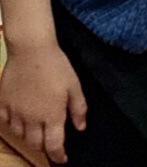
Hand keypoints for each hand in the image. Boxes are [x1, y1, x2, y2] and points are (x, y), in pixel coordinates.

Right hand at [0, 40, 86, 164]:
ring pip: (20, 135)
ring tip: (36, 127)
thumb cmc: (56, 65)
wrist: (31, 50)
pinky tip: (19, 117)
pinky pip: (5, 123)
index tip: (62, 159)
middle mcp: (31, 119)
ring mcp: (15, 113)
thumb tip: (81, 127)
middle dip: (43, 146)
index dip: (58, 156)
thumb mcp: (74, 85)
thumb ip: (78, 108)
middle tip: (49, 139)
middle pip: (35, 144)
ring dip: (29, 135)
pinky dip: (13, 125)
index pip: (54, 145)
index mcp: (51, 115)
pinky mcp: (3, 105)